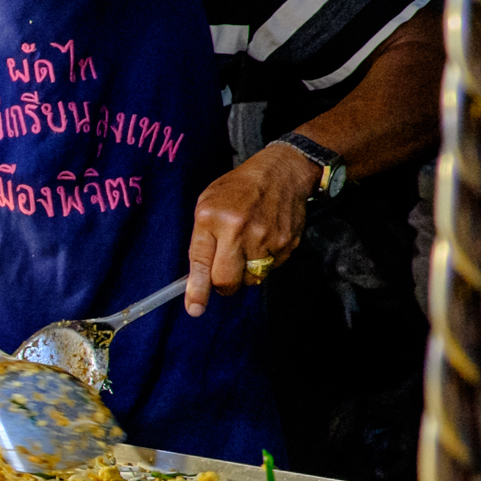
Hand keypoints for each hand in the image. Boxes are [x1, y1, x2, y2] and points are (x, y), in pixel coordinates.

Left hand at [185, 144, 314, 314]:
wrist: (281, 172)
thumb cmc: (238, 188)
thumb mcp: (208, 204)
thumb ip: (202, 240)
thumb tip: (197, 277)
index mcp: (212, 218)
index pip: (201, 263)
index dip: (197, 290)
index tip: (195, 308)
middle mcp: (238, 230)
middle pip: (227, 280)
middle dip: (223, 284)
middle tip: (224, 274)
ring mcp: (265, 239)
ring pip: (249, 279)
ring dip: (245, 272)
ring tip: (247, 246)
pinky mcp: (285, 244)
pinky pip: (270, 269)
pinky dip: (264, 262)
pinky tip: (264, 240)